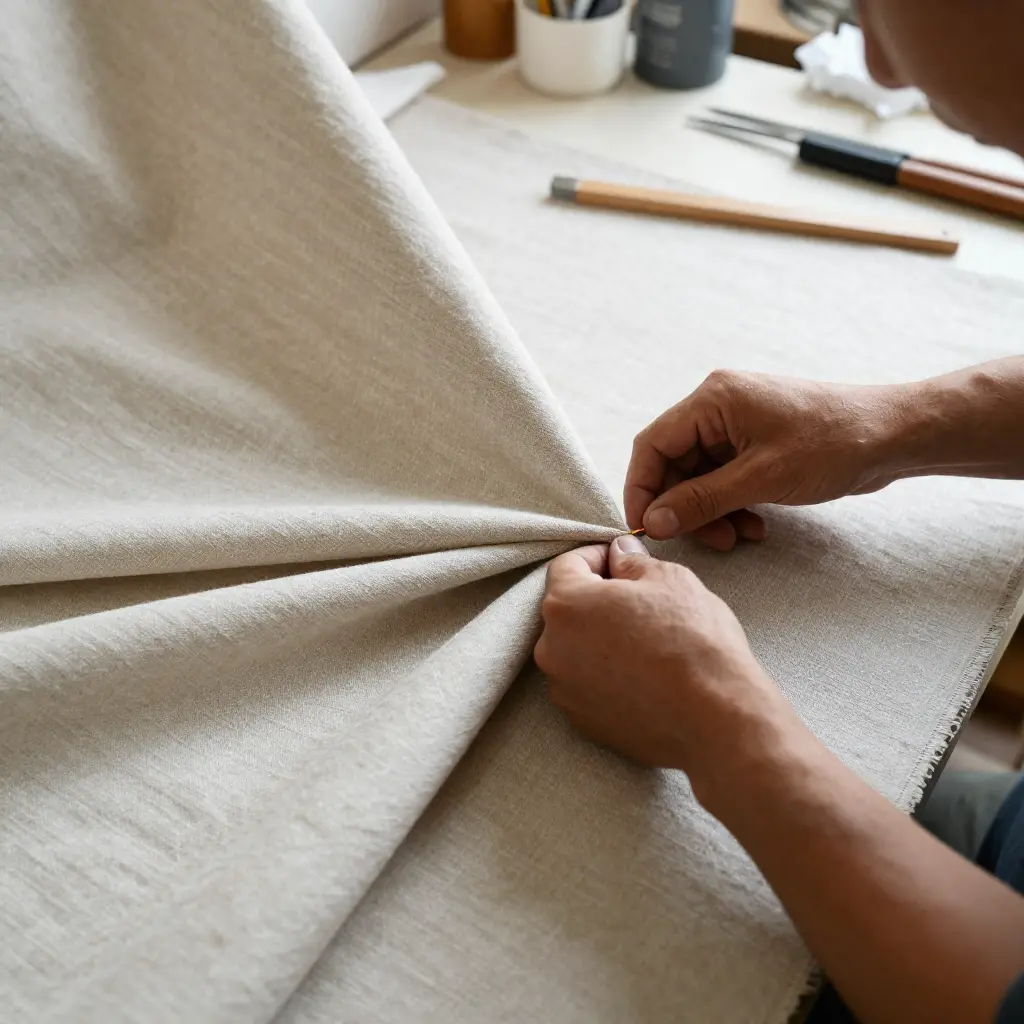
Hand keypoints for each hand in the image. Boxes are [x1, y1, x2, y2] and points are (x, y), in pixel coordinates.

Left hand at [534, 535, 794, 780]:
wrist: (715, 718)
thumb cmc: (694, 642)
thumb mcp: (670, 580)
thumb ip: (632, 562)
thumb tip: (620, 554)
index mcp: (566, 605)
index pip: (566, 566)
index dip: (597, 557)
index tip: (622, 561)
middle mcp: (552, 648)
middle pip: (567, 611)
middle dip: (597, 600)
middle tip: (640, 603)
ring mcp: (564, 689)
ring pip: (575, 650)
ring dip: (600, 640)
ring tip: (645, 644)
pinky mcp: (581, 721)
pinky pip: (586, 685)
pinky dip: (606, 675)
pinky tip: (642, 676)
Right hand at [625, 370, 903, 545]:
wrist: (893, 435)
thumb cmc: (832, 444)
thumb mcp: (760, 478)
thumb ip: (701, 500)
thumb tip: (655, 521)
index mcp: (712, 400)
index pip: (652, 445)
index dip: (642, 489)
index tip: (646, 529)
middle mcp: (718, 408)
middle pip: (674, 464)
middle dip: (685, 507)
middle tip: (707, 541)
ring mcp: (737, 426)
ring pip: (699, 478)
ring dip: (711, 512)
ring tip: (737, 537)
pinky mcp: (755, 444)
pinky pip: (724, 479)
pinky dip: (731, 505)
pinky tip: (754, 525)